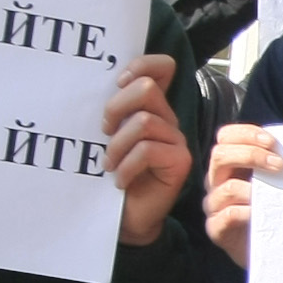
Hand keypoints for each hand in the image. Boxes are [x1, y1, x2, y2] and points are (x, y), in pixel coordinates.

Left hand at [103, 54, 188, 243]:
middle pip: (146, 89)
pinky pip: (148, 150)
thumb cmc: (114, 175)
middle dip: (116, 108)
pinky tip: (120, 180)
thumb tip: (103, 86)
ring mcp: (177, 141)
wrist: (127, 218)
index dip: (141, 65)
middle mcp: (168, 120)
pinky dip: (126, 166)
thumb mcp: (108, 137)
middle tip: (104, 132)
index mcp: (152, 108)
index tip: (118, 82)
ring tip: (109, 164)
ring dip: (117, 145)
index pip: (161, 68)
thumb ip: (112, 112)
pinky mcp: (180, 162)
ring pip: (144, 122)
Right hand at [205, 122, 282, 266]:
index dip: (246, 133)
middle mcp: (216, 182)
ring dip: (253, 187)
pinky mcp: (216, 229)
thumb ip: (276, 164)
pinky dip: (247, 211)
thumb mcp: (274, 182)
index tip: (273, 142)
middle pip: (220, 155)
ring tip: (277, 192)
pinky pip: (228, 214)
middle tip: (280, 165)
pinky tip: (262, 213)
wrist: (268, 250)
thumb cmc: (273, 212)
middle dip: (251, 155)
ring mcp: (214, 206)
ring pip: (225, 187)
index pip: (225, 137)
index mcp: (229, 165)